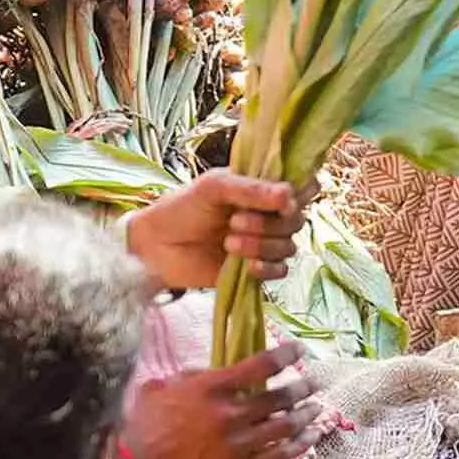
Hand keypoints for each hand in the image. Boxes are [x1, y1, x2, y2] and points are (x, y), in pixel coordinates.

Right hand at [116, 342, 314, 458]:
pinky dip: (300, 444)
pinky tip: (310, 437)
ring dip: (306, 415)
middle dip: (301, 387)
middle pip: (280, 397)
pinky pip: (280, 455)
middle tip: (312, 383)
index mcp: (210, 388)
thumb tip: (213, 373)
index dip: (285, 356)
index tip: (299, 351)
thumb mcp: (159, 389)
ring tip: (317, 408)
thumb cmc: (138, 429)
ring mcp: (239, 444)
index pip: (260, 365)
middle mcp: (230, 414)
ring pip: (286, 425)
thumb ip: (192, 378)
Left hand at [122, 170, 301, 292]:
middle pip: (297, 220)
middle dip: (269, 223)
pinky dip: (267, 268)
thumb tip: (289, 194)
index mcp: (262, 189)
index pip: (302, 187)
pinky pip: (280, 271)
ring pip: (288, 246)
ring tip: (228, 243)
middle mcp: (268, 215)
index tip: (283, 200)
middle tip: (235, 222)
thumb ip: (251, 189)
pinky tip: (247, 266)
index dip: (301, 193)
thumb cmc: (182, 209)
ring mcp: (264, 243)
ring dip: (262, 245)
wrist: (156, 247)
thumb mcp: (214, 187)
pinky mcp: (256, 269)